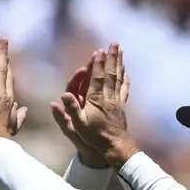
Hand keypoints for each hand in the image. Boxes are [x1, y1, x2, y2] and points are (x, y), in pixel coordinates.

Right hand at [52, 43, 136, 167]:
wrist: (114, 146)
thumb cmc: (94, 137)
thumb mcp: (78, 125)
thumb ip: (71, 109)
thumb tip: (63, 95)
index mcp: (96, 100)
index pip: (97, 78)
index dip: (98, 64)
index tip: (99, 51)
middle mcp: (108, 97)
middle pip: (111, 73)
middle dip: (112, 58)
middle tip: (114, 43)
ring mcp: (116, 100)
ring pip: (119, 77)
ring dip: (119, 63)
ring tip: (120, 50)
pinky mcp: (121, 105)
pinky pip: (124, 88)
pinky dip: (125, 78)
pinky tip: (126, 71)